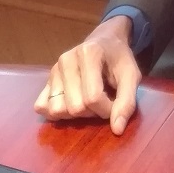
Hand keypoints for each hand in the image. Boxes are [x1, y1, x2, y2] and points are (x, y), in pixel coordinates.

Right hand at [33, 16, 140, 134]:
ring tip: (87, 101)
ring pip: (57, 110)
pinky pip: (42, 107)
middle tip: (102, 101)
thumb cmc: (119, 59)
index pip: (93, 97)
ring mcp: (53, 70)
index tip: (115, 102)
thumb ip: (127, 101)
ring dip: (75, 115)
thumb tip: (117, 130)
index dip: (107, 109)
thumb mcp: (132, 76)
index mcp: (88, 54)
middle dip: (93, 112)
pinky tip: (72, 102)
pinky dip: (58, 112)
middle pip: (75, 107)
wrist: (105, 42)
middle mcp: (66, 60)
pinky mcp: (46, 81)